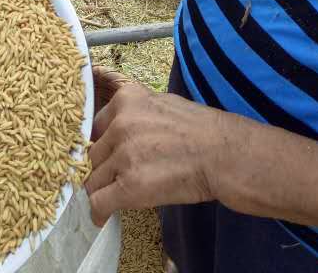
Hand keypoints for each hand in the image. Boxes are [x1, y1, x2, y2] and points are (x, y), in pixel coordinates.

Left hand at [84, 67, 227, 226]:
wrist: (225, 154)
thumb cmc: (202, 131)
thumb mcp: (163, 105)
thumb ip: (135, 113)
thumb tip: (118, 130)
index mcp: (126, 100)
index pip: (96, 127)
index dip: (102, 146)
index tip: (107, 158)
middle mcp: (120, 124)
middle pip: (92, 154)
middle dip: (102, 169)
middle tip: (115, 181)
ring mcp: (123, 155)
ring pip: (93, 179)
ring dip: (102, 191)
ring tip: (113, 199)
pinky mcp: (129, 186)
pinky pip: (99, 202)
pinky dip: (99, 212)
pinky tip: (104, 217)